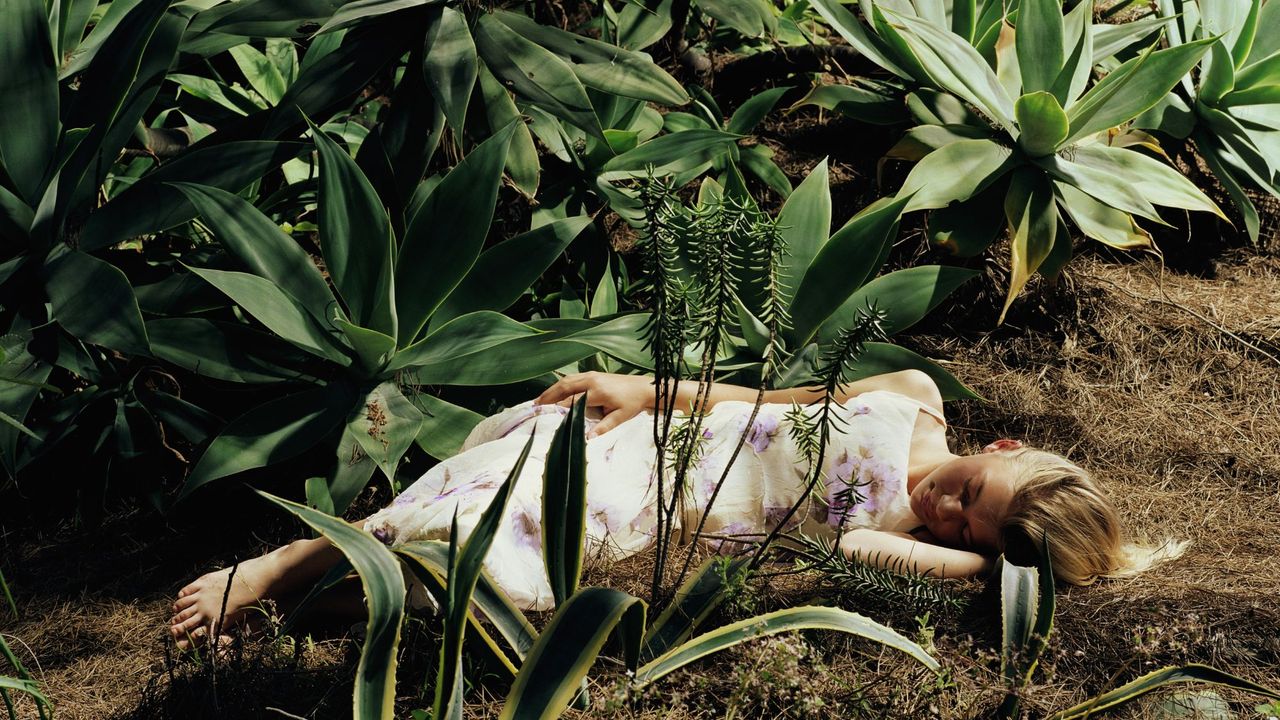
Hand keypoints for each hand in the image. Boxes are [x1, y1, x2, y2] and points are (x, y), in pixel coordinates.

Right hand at [535, 371, 653, 437]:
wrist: (644, 388)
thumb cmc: (632, 404)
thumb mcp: (620, 418)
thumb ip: (603, 427)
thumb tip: (587, 438)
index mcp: (597, 391)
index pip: (572, 400)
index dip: (557, 408)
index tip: (545, 416)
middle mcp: (591, 380)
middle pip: (564, 387)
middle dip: (548, 396)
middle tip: (534, 407)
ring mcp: (591, 375)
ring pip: (566, 380)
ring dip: (552, 389)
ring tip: (539, 400)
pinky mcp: (592, 374)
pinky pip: (572, 378)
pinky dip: (560, 385)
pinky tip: (553, 392)